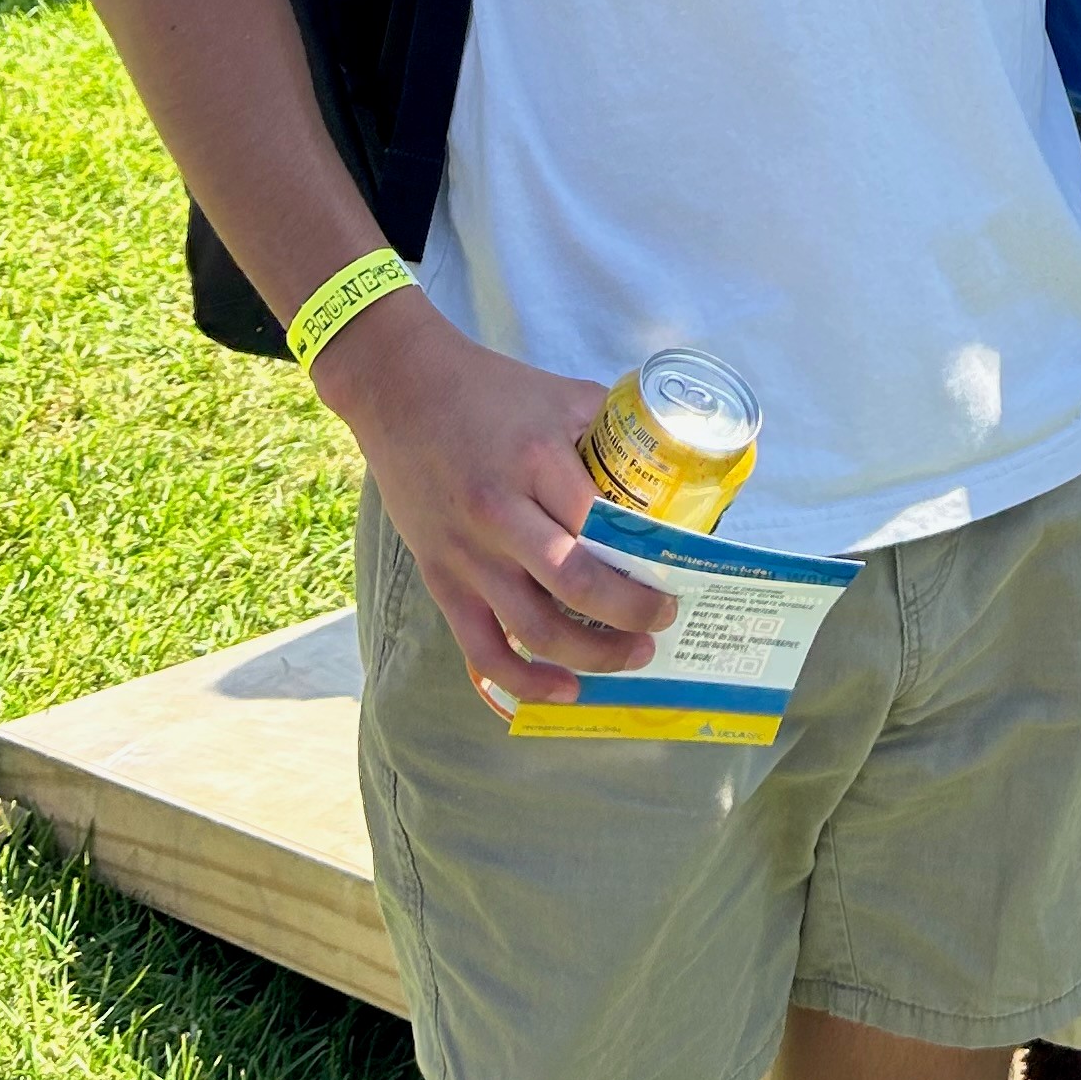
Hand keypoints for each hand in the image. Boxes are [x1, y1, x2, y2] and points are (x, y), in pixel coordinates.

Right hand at [312, 286, 672, 710]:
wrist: (401, 389)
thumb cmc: (490, 390)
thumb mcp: (563, 395)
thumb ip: (611, 433)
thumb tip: (668, 470)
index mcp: (539, 459)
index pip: (605, 524)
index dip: (648, 557)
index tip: (679, 572)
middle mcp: (501, 512)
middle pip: (577, 583)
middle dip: (630, 614)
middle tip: (663, 621)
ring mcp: (467, 552)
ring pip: (535, 627)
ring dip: (591, 653)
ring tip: (631, 657)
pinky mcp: (441, 577)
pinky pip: (481, 647)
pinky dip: (524, 679)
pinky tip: (564, 690)